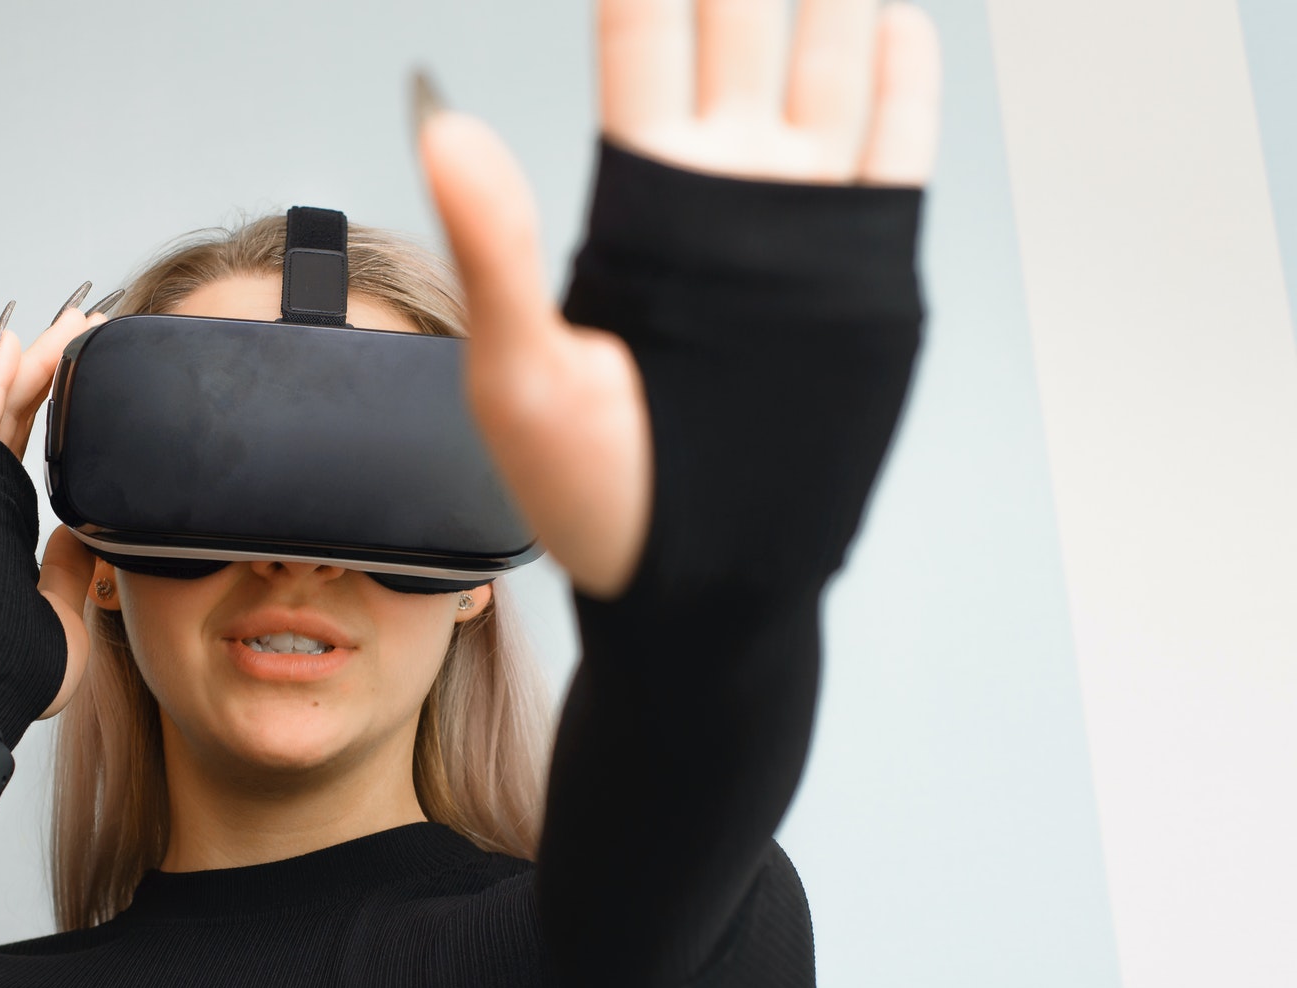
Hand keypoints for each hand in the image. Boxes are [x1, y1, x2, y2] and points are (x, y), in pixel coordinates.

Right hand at [0, 286, 119, 717]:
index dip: (52, 411)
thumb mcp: (64, 609)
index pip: (30, 454)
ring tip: (66, 322)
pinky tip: (13, 346)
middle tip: (85, 327)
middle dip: (52, 369)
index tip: (82, 376)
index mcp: (6, 531)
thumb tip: (86, 532)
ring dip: (33, 363)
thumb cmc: (19, 671)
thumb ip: (70, 567)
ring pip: (1, 411)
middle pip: (17, 418)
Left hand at [417, 0, 941, 598]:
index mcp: (636, 195)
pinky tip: (893, 13)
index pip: (643, 38)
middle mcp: (719, 190)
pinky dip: (899, 73)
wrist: (691, 581)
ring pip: (827, 62)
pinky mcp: (858, 269)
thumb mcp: (521, 374)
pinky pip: (891, 144)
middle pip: (739, 24)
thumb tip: (439, 122)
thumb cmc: (589, 493)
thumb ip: (495, 243)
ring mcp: (793, 223)